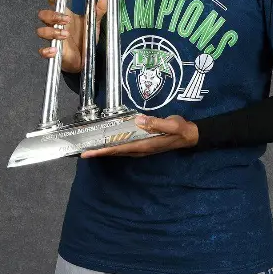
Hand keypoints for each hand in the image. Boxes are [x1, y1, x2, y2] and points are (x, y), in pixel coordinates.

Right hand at [37, 0, 106, 72]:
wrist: (87, 57)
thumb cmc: (86, 37)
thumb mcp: (94, 22)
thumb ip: (99, 9)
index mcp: (64, 15)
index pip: (53, 2)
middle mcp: (56, 25)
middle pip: (44, 15)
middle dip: (53, 16)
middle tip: (66, 19)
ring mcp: (53, 38)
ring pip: (42, 31)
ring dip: (52, 32)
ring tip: (65, 34)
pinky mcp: (54, 52)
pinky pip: (43, 51)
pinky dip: (47, 50)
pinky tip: (55, 50)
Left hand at [80, 115, 198, 157]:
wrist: (189, 135)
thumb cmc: (180, 129)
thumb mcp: (170, 124)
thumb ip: (155, 122)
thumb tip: (138, 120)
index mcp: (144, 145)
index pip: (120, 149)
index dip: (103, 151)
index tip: (89, 153)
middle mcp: (141, 149)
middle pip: (116, 152)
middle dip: (100, 152)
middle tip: (83, 152)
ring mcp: (142, 147)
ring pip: (120, 150)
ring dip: (106, 150)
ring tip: (92, 148)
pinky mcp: (144, 144)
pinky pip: (125, 146)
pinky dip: (115, 145)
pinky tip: (110, 141)